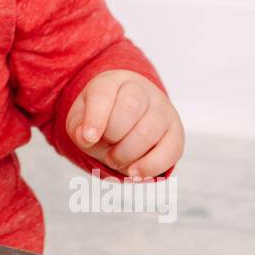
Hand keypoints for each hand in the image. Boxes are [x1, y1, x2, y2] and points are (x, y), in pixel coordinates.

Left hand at [65, 69, 183, 177]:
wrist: (125, 119)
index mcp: (113, 81)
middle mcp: (142, 90)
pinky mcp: (176, 132)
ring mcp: (163, 110)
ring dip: (127, 153)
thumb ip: (78, 128)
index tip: (88, 137)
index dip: (96, 116)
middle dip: (113, 135)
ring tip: (115, 159)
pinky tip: (134, 172)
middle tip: (104, 148)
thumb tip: (86, 137)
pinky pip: (171, 150)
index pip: (105, 92)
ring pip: (149, 131)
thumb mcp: (80, 119)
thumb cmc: (100, 118)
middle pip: (130, 108)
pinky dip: (150, 166)